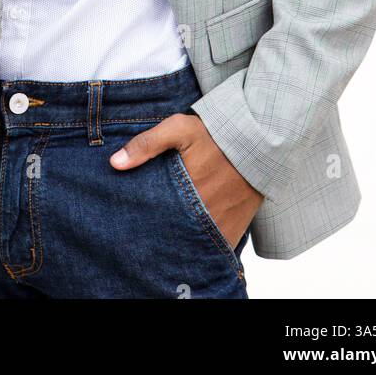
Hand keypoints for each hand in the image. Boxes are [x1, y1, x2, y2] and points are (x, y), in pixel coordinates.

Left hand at [110, 112, 263, 249]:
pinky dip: (202, 245)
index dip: (143, 217)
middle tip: (149, 226)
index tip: (133, 217)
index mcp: (186, 188)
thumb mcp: (179, 128)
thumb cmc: (215, 134)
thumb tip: (115, 163)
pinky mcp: (234, 228)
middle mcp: (204, 211)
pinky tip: (191, 236)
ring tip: (168, 231)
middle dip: (160, 230)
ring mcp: (220, 223)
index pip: (155, 213)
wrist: (259, 141)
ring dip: (180, 238)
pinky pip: (214, 246)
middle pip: (172, 230)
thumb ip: (146, 144)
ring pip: (192, 241)